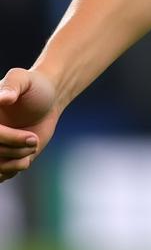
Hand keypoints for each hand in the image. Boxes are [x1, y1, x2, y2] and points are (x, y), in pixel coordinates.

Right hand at [0, 68, 60, 182]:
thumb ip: (12, 85)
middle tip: (34, 142)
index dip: (10, 139)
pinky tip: (26, 157)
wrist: (47, 99)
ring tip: (32, 147)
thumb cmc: (34, 86)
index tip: (32, 138)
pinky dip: (13, 170)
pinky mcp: (0, 158)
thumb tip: (3, 98)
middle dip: (14, 151)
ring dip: (15, 163)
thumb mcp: (24, 79)